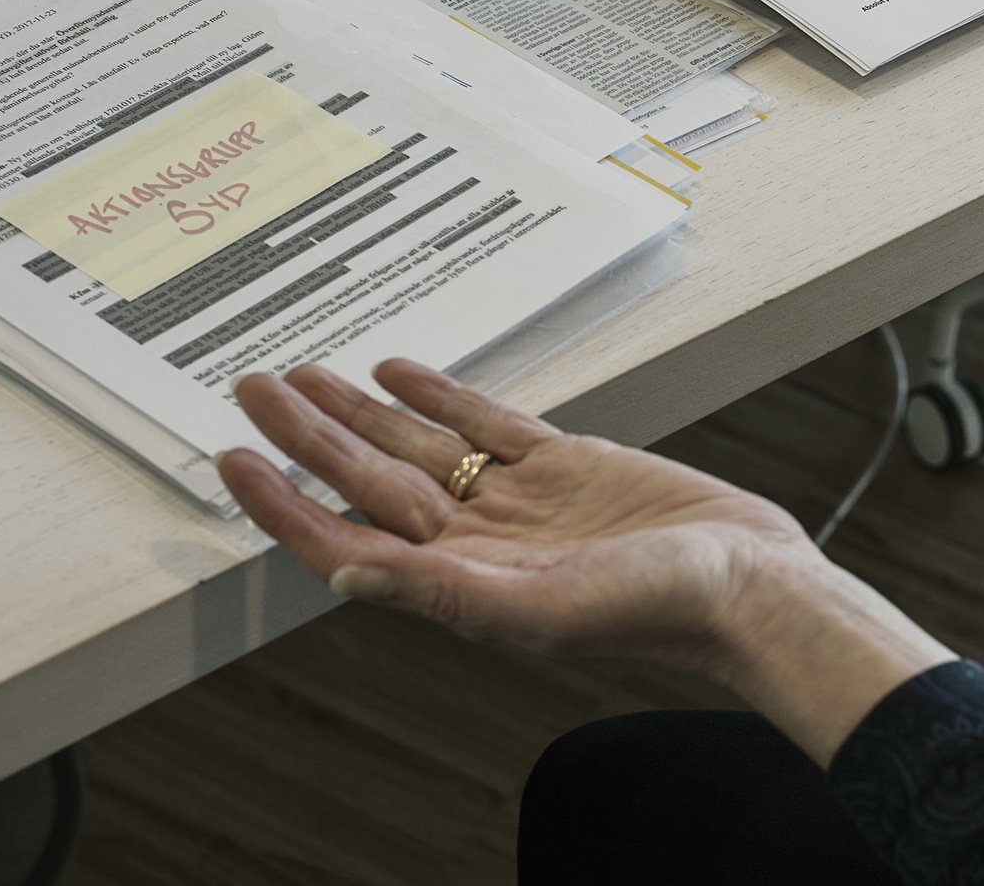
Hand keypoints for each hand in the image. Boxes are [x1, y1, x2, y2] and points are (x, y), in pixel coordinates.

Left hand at [219, 360, 953, 763]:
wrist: (751, 583)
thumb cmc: (662, 612)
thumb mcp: (544, 611)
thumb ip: (442, 594)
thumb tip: (345, 573)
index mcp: (462, 583)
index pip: (347, 538)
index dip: (284, 502)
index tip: (232, 460)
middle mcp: (479, 540)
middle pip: (370, 478)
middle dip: (307, 435)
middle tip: (253, 387)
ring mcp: (521, 499)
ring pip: (419, 445)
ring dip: (360, 411)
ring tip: (307, 375)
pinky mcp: (567, 464)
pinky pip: (487, 422)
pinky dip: (442, 394)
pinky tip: (402, 372)